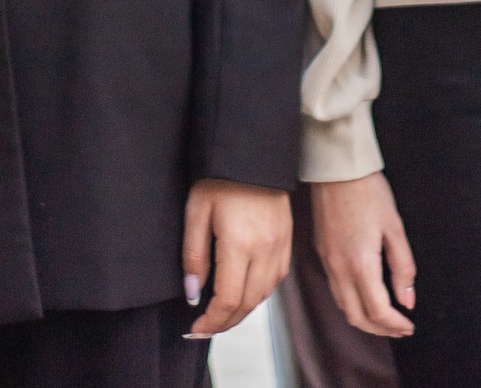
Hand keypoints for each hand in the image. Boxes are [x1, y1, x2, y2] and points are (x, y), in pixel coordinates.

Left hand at [181, 179, 291, 339]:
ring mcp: (280, 246)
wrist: (254, 152)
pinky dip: (259, 294)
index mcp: (240, 245)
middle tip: (204, 329)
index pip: (228, 300)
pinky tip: (244, 293)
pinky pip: (276, 279)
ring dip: (242, 311)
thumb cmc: (221, 178)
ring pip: (264, 295)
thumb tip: (193, 294)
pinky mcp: (287, 240)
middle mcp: (265, 250)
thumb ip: (193, 256)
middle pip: (247, 304)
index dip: (211, 321)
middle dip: (224, 323)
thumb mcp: (196, 212)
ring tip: (221, 315)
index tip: (195, 328)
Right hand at [309, 173, 416, 338]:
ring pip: (343, 306)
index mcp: (360, 263)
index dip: (395, 324)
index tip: (409, 327)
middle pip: (357, 317)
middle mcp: (339, 269)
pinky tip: (365, 298)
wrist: (336, 170)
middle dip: (380, 329)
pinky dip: (351, 303)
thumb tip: (407, 300)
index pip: (378, 310)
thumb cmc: (368, 192)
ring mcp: (327, 262)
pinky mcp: (321, 254)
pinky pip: (335, 290)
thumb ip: (403, 267)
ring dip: (364, 319)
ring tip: (385, 319)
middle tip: (400, 329)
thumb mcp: (395, 228)